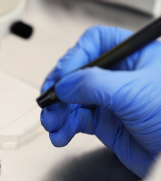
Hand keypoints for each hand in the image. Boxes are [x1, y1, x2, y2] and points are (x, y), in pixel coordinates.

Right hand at [40, 25, 160, 177]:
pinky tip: (60, 135)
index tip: (61, 77)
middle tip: (48, 102)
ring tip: (51, 124)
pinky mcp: (105, 123)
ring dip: (58, 113)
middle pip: (77, 74)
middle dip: (59, 91)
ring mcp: (110, 101)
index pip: (94, 45)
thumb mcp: (132, 93)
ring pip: (72, 100)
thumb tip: (63, 85)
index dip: (73, 58)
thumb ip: (93, 85)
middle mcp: (119, 76)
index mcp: (132, 57)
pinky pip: (76, 121)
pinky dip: (64, 129)